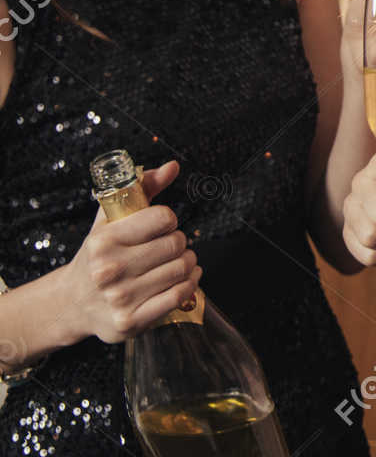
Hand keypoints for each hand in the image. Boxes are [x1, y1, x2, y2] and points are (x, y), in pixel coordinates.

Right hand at [64, 161, 201, 343]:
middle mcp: (110, 270)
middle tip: (168, 246)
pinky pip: (180, 295)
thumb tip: (173, 166)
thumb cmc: (98, 256)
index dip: (168, 219)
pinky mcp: (131, 321)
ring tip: (175, 262)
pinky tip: (184, 278)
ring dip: (187, 263)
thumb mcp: (109, 220)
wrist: (72, 303)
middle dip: (178, 242)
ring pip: (182, 269)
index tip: (161, 225)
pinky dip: (190, 284)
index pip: (164, 217)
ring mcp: (121, 298)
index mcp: (104, 241)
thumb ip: (142, 188)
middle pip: (177, 244)